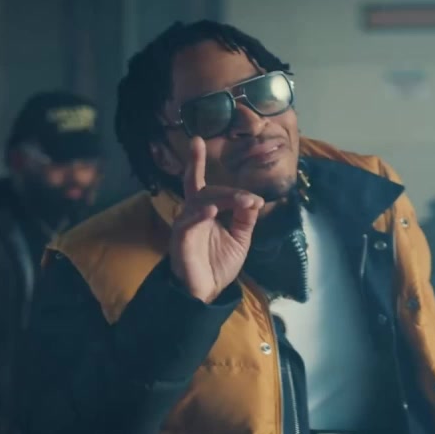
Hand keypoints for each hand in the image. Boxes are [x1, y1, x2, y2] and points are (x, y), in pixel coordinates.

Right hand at [169, 136, 264, 303]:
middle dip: (229, 193)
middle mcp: (191, 214)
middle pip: (206, 191)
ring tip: (240, 202)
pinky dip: (199, 215)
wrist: (207, 293)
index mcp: (203, 211)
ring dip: (222, 199)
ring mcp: (184, 226)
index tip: (197, 140)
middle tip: (249, 200)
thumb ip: (245, 217)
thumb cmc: (218, 264)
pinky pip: (187, 223)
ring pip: (199, 202)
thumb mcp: (240, 238)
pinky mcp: (181, 241)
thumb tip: (253, 198)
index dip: (195, 162)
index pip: (198, 182)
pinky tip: (211, 211)